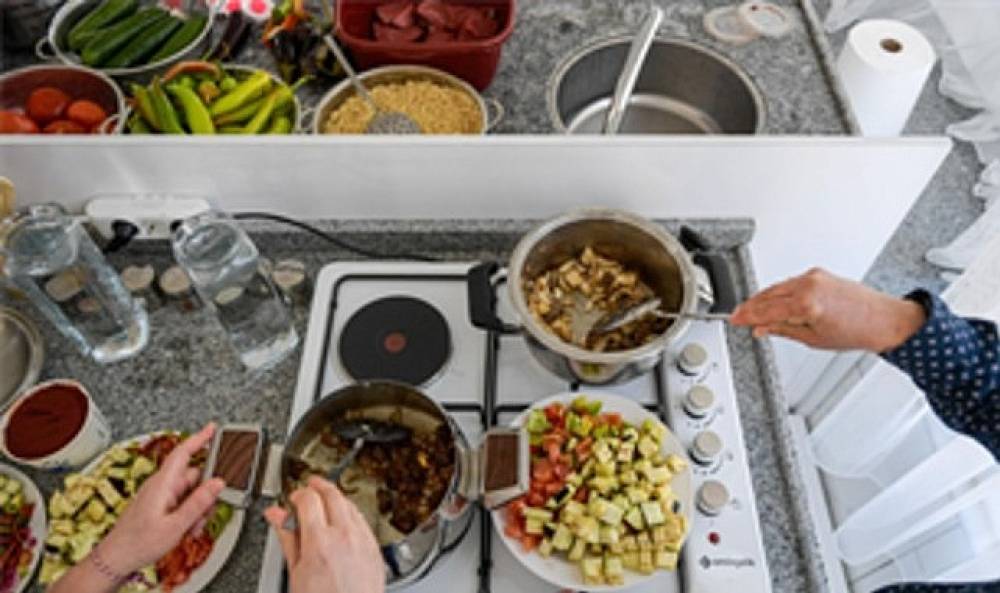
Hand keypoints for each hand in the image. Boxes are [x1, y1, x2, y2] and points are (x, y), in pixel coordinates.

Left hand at [99, 423, 224, 573]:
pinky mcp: (158, 506)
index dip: (199, 438)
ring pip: (190, 493)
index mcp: (162, 485)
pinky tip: (185, 529)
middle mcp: (160, 486)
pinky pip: (181, 503)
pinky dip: (188, 514)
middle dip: (205, 494)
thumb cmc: (137, 544)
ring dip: (197, 509)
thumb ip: (198, 503)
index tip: (213, 429)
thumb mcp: (175, 526)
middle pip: (193, 477)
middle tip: (204, 514)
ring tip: (190, 528)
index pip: (183, 453)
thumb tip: (217, 483)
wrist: (116, 560)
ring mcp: (159, 496)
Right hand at [264, 476, 384, 592]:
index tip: (293, 498)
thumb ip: (287, 538)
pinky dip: (351, 514)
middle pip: (333, 495)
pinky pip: (363, 521)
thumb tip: (276, 516)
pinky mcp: (375, 548)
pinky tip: (344, 520)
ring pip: (350, 505)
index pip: (309, 499)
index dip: (298, 494)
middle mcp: (345, 536)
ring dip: (336, 498)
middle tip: (309, 487)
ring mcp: (363, 541)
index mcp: (320, 541)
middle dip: (318, 486)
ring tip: (324, 503)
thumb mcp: (295, 573)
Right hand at [730, 268, 926, 351]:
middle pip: (768, 295)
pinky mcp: (819, 274)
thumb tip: (762, 329)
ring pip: (778, 287)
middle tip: (739, 316)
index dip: (746, 315)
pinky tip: (773, 301)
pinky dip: (779, 292)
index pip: (766, 310)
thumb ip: (782, 330)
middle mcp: (809, 285)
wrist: (884, 320)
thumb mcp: (813, 339)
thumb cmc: (857, 331)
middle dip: (752, 306)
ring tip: (753, 311)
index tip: (735, 319)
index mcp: (806, 304)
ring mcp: (814, 277)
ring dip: (764, 299)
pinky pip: (790, 282)